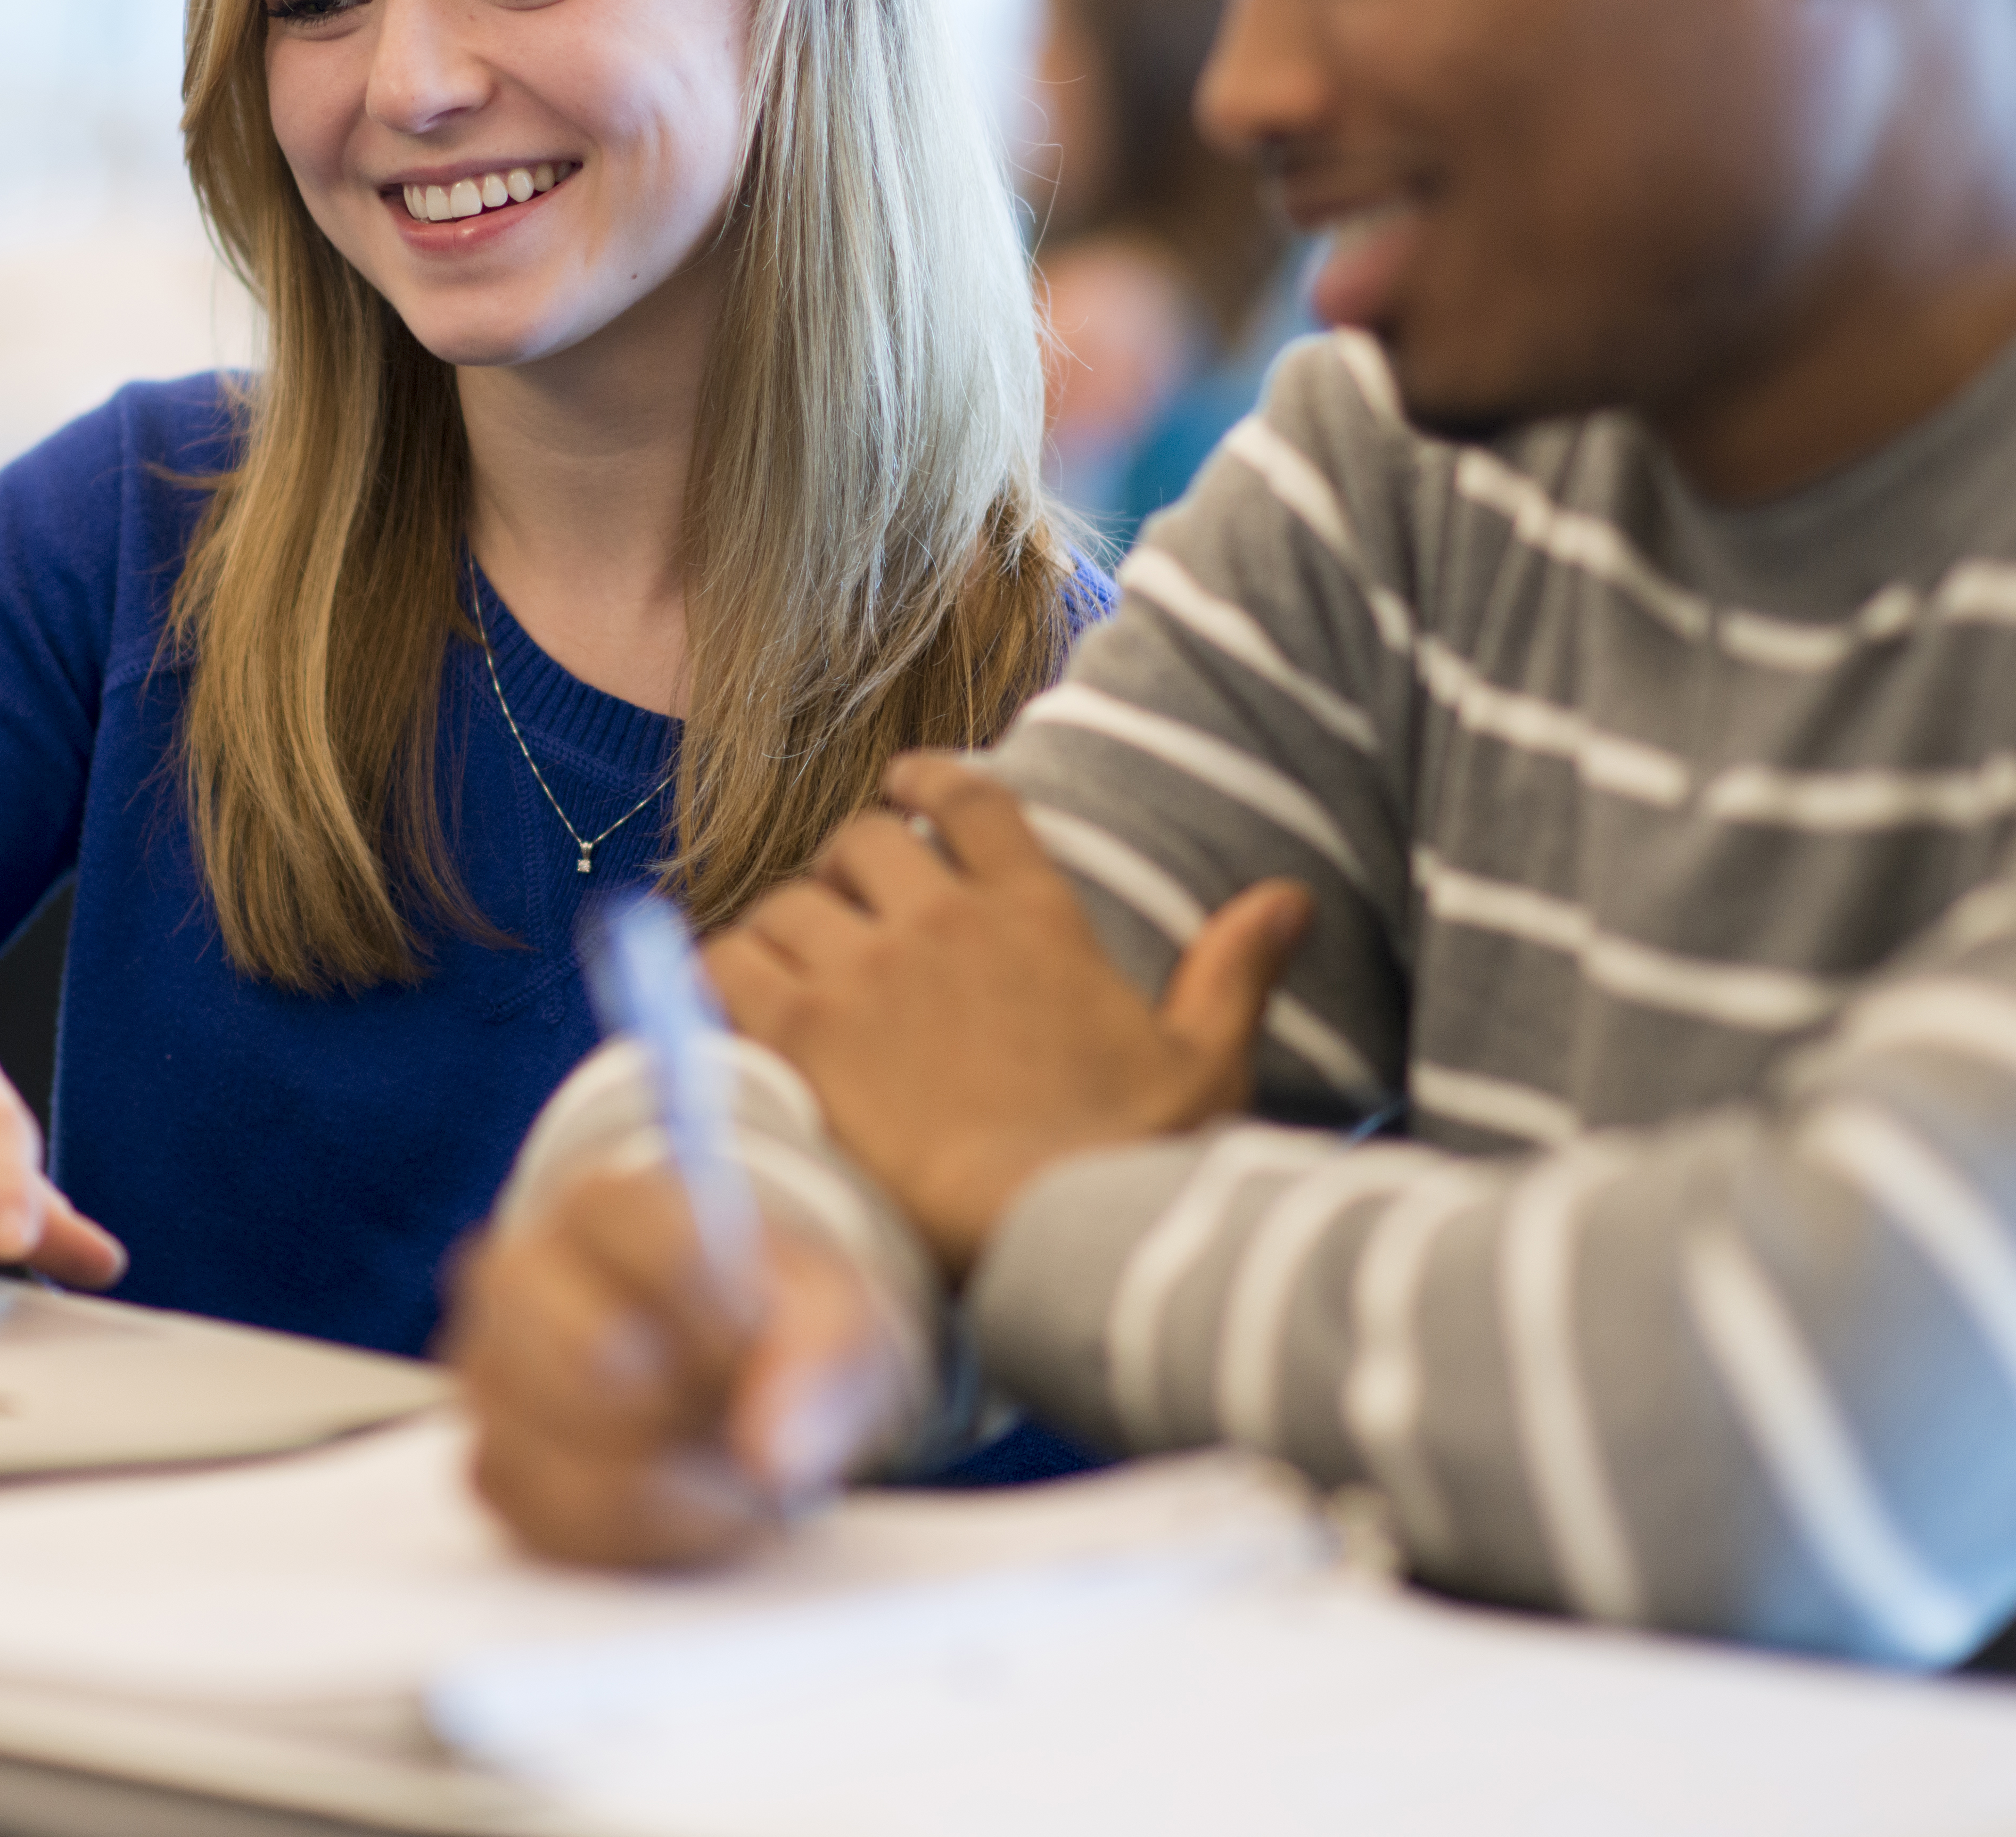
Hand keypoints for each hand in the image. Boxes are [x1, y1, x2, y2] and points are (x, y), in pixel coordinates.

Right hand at [451, 1168, 910, 1569]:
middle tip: (738, 1417)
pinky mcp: (491, 1467)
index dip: (730, 1323)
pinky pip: (552, 1525)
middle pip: (592, 1359)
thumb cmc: (780, 1331)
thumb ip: (820, 1362)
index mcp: (605, 1202)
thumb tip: (772, 1455)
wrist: (737, 1381)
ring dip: (674, 1488)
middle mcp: (519, 1273)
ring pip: (566, 1458)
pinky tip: (680, 1502)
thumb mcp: (839, 1319)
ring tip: (719, 1462)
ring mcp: (489, 1375)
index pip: (661, 1249)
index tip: (761, 1350)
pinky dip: (637, 1537)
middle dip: (692, 1413)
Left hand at [712, 753, 1313, 1275]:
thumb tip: (1290, 897)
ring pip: (790, 898)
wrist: (1053, 1234)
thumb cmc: (1133, 1159)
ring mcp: (864, 973)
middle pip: (863, 840)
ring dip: (787, 923)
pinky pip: (730, 961)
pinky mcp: (801, 1033)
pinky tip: (737, 998)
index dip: (927, 781)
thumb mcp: (1205, 1062)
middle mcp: (941, 923)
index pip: (969, 797)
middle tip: (846, 910)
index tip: (904, 790)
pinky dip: (725, 970)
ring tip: (792, 964)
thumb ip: (1234, 969)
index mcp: (1035, 914)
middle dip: (849, 865)